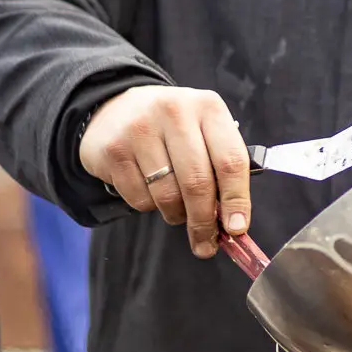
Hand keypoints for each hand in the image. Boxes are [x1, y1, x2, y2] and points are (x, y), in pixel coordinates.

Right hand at [81, 86, 250, 257]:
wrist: (117, 107)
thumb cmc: (173, 128)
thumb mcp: (204, 130)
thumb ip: (221, 167)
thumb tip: (233, 221)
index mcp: (208, 107)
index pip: (231, 161)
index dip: (237, 200)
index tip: (237, 228)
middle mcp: (175, 113)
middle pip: (197, 183)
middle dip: (204, 221)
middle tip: (207, 243)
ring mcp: (141, 129)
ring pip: (167, 196)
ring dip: (176, 214)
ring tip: (176, 208)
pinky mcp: (114, 150)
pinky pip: (139, 198)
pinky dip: (149, 205)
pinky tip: (149, 189)